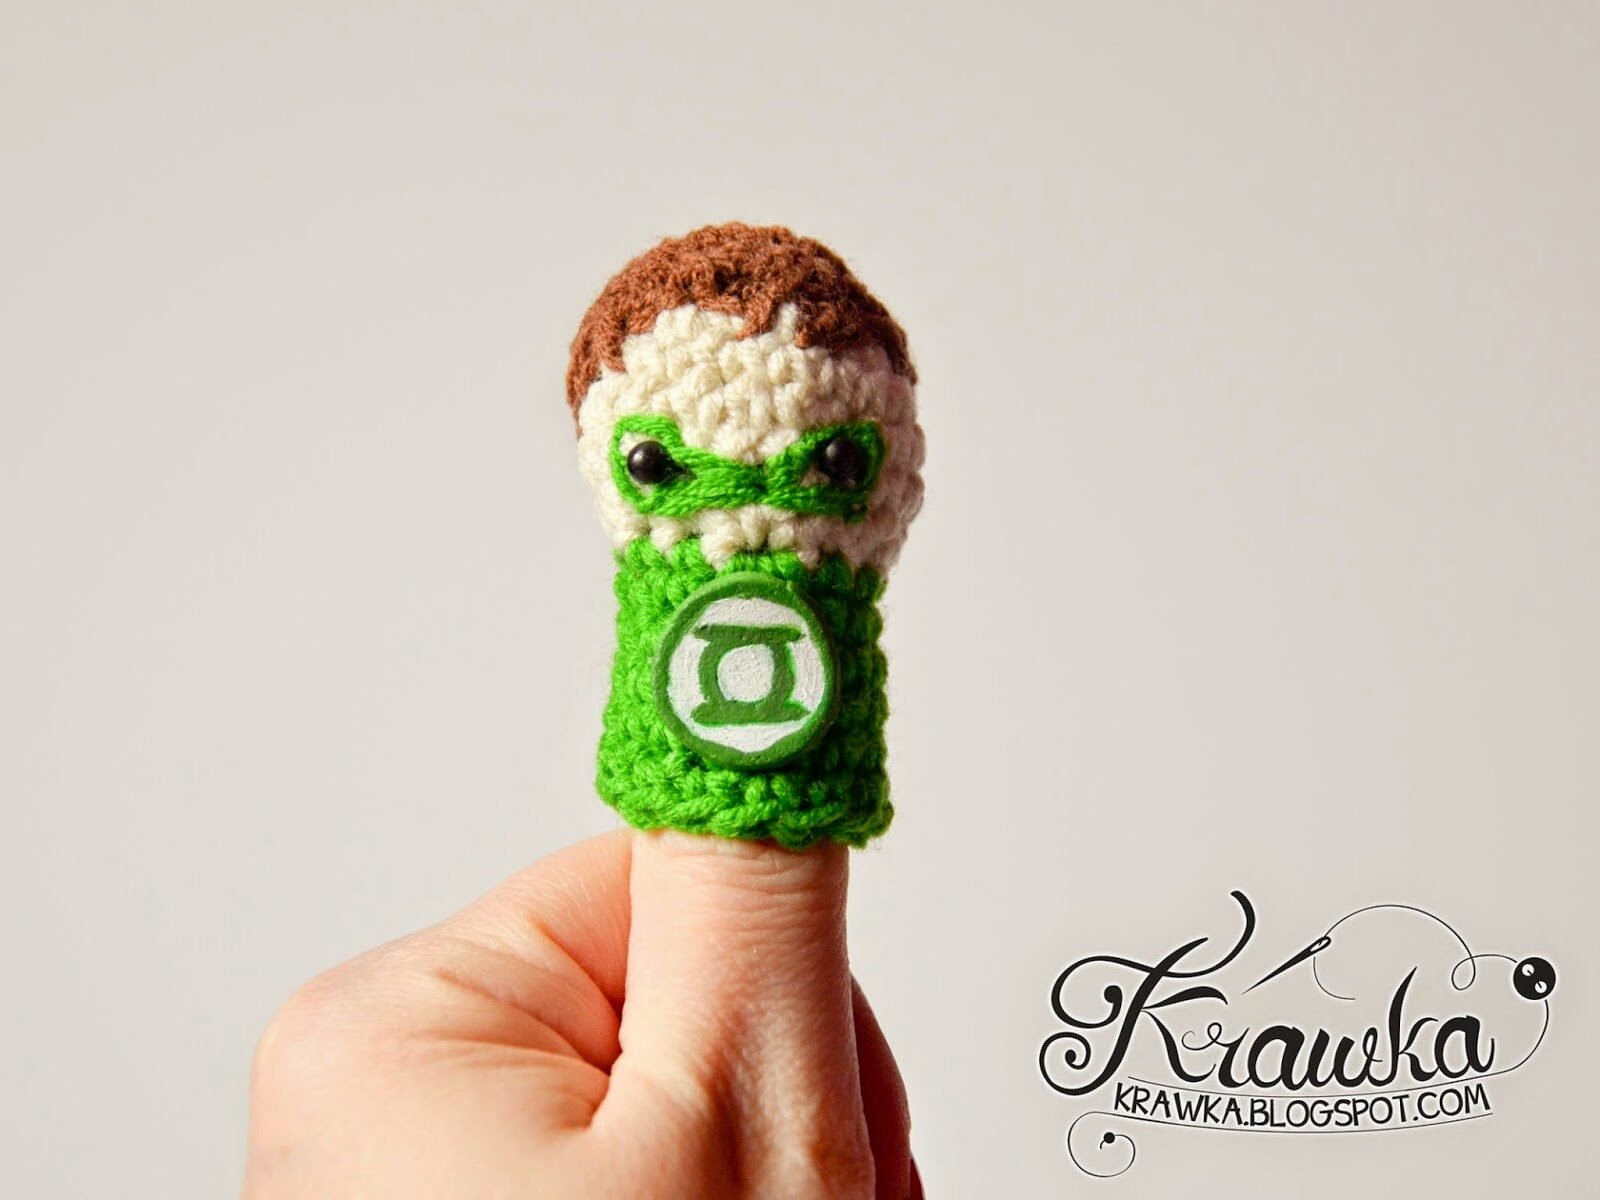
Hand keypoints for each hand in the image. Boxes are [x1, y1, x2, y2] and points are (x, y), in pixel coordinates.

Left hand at [242, 829, 919, 1198]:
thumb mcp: (730, 1113)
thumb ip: (752, 892)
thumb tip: (758, 651)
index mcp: (397, 1026)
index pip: (667, 883)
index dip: (778, 997)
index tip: (814, 1109)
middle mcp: (375, 1088)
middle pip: (672, 994)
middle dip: (766, 1101)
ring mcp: (406, 1170)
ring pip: (664, 1086)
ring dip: (745, 1163)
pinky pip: (614, 1151)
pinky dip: (693, 1193)